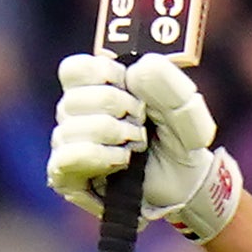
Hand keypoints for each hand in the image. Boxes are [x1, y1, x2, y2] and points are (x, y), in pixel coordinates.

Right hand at [46, 54, 243, 240]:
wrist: (185, 182)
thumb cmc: (179, 139)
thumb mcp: (184, 106)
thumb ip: (166, 81)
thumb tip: (134, 71)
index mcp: (95, 87)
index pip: (74, 69)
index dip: (105, 75)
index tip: (133, 89)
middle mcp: (75, 114)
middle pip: (74, 98)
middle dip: (120, 108)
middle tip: (141, 123)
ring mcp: (68, 145)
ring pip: (71, 128)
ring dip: (115, 136)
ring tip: (135, 146)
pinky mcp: (66, 176)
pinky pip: (66, 158)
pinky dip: (99, 157)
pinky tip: (120, 162)